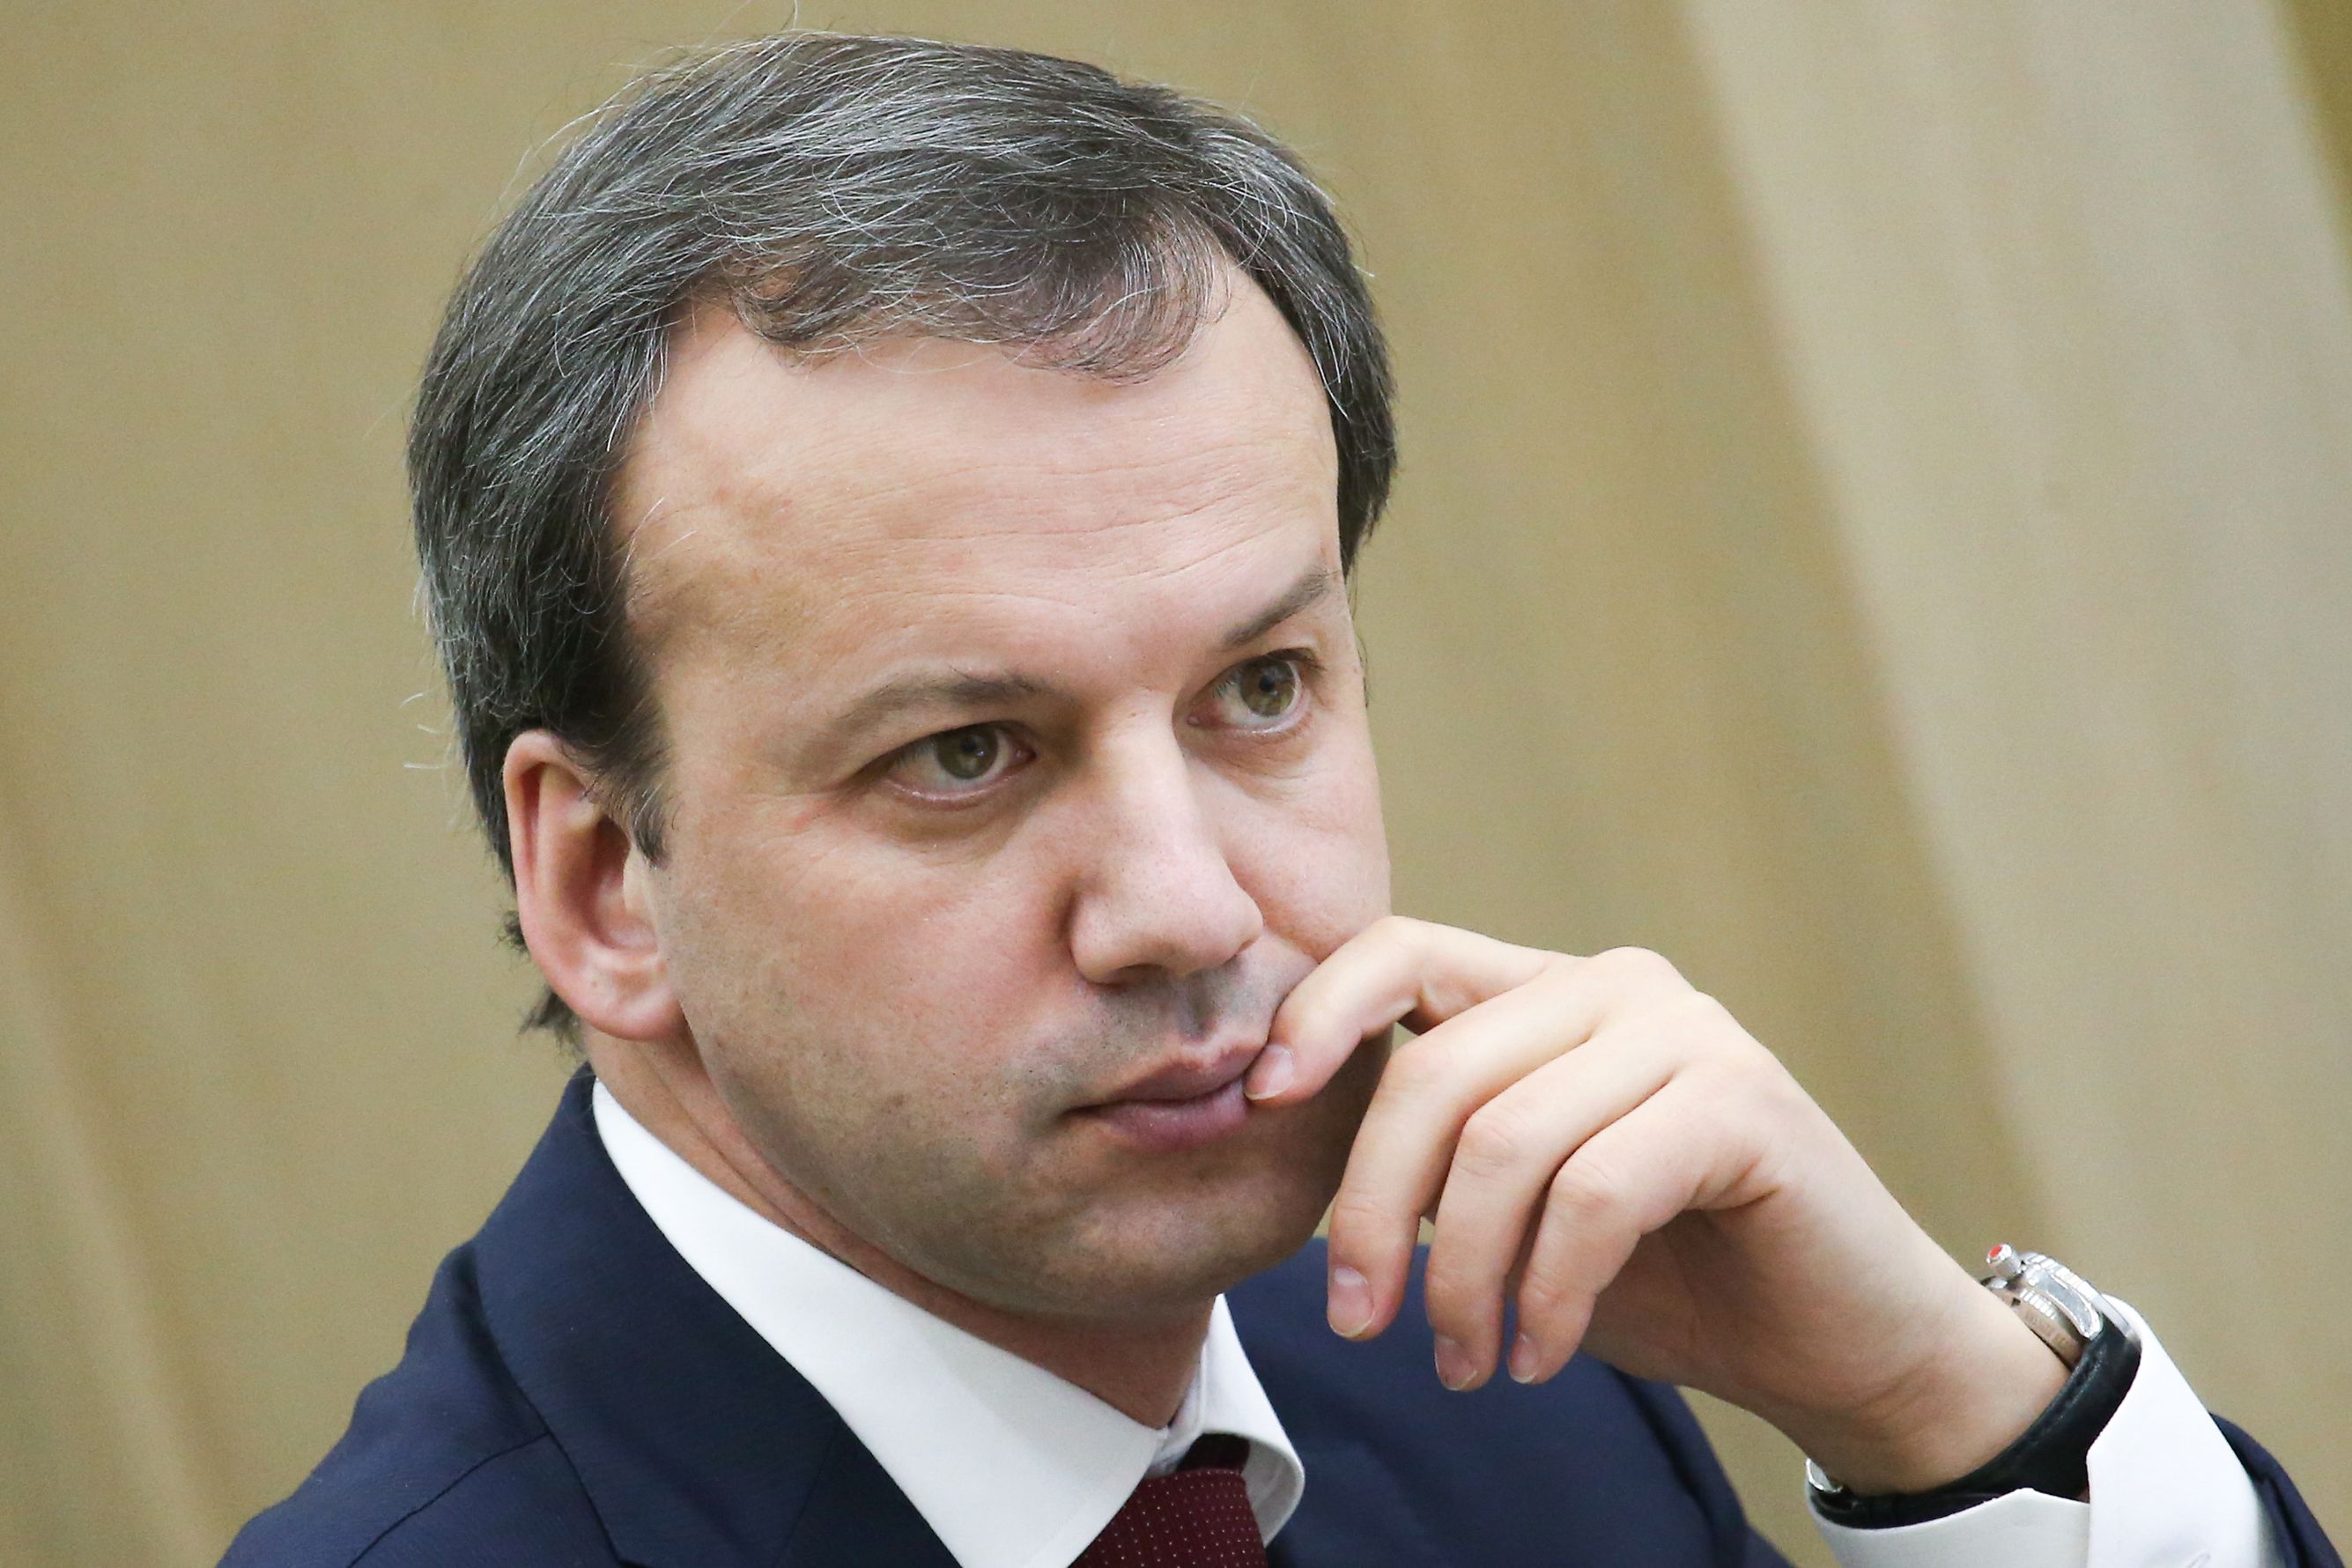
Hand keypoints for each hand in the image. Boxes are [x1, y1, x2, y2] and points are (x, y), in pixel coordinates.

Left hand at [1243, 917, 2068, 1494]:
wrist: (1839, 1344)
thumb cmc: (1663, 1274)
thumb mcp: (1513, 1204)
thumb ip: (1430, 1155)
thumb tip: (1279, 1133)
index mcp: (1546, 990)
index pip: (1400, 948)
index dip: (1317, 1014)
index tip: (1258, 1106)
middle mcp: (1614, 986)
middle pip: (1435, 1070)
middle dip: (1369, 1211)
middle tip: (1360, 1325)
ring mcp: (1687, 1032)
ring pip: (1505, 1142)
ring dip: (1463, 1277)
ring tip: (1463, 1363)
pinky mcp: (1743, 1101)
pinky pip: (1594, 1192)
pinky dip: (1549, 1290)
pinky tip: (1540, 1352)